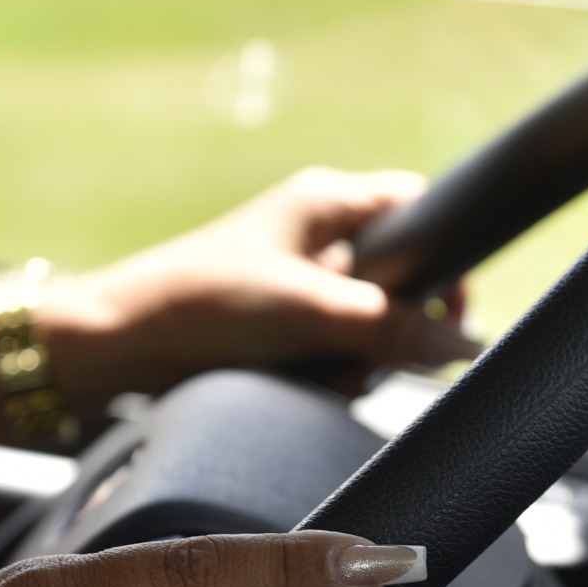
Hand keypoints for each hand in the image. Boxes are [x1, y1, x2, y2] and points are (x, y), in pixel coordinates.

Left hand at [38, 167, 476, 401]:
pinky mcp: (284, 328)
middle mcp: (320, 238)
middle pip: (402, 283)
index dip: (445, 260)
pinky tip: (303, 384)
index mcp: (328, 202)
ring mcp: (302, 285)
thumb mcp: (307, 311)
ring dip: (359, 361)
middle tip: (368, 357)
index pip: (420, 211)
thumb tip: (465, 344)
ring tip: (323, 374)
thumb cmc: (201, 303)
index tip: (447, 314)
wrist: (122, 346)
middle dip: (394, 330)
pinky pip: (336, 352)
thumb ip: (390, 327)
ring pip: (371, 327)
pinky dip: (330, 374)